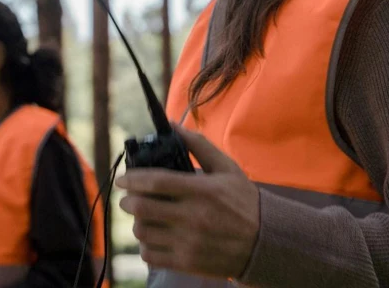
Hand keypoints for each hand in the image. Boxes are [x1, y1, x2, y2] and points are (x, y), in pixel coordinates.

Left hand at [116, 125, 259, 278]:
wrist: (265, 241)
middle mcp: (193, 217)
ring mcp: (189, 242)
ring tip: (144, 217)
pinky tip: (154, 237)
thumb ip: (198, 145)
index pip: (156, 182)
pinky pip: (151, 255)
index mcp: (202, 190)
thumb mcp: (227, 168)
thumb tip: (173, 125)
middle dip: (129, 201)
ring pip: (143, 232)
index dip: (132, 179)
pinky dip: (145, 245)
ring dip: (137, 222)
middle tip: (129, 198)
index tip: (123, 179)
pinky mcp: (187, 262)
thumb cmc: (244, 201)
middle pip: (142, 208)